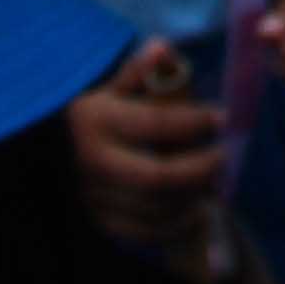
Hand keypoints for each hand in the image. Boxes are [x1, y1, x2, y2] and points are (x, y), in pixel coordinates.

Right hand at [63, 40, 225, 258]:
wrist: (61, 147)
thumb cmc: (102, 108)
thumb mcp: (117, 83)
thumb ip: (143, 69)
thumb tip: (161, 50)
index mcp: (94, 119)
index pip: (155, 123)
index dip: (194, 121)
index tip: (223, 117)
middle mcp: (91, 161)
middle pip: (158, 177)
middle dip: (199, 169)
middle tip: (222, 157)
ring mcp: (93, 196)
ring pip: (155, 209)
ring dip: (192, 197)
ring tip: (213, 181)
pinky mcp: (100, 221)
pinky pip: (145, 233)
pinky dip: (176, 225)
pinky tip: (195, 209)